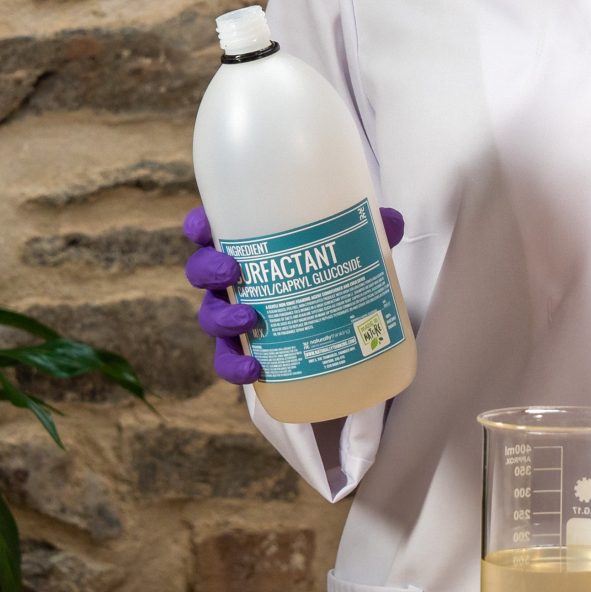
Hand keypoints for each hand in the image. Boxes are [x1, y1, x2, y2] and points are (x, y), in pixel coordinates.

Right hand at [180, 205, 403, 385]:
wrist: (344, 321)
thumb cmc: (333, 267)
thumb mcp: (352, 246)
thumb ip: (371, 230)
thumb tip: (391, 221)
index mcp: (250, 245)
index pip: (209, 228)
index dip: (199, 226)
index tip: (204, 226)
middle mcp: (235, 279)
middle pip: (202, 271)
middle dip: (208, 270)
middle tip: (233, 271)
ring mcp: (236, 314)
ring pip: (210, 316)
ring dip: (221, 319)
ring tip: (248, 321)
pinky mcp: (248, 350)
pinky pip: (230, 360)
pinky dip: (235, 366)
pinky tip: (253, 370)